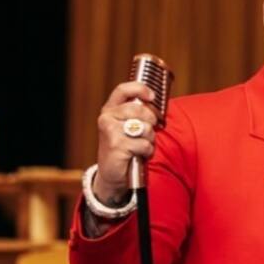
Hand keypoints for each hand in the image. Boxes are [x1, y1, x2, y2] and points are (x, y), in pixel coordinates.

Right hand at [93, 82, 158, 204]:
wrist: (112, 175)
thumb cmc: (124, 148)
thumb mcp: (128, 127)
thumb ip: (138, 114)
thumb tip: (157, 104)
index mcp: (110, 109)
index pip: (123, 90)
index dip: (140, 89)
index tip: (152, 96)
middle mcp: (107, 117)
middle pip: (139, 110)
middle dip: (151, 121)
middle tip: (148, 131)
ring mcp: (110, 131)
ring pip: (144, 127)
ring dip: (149, 139)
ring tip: (141, 145)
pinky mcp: (116, 145)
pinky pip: (143, 144)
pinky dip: (146, 151)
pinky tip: (139, 155)